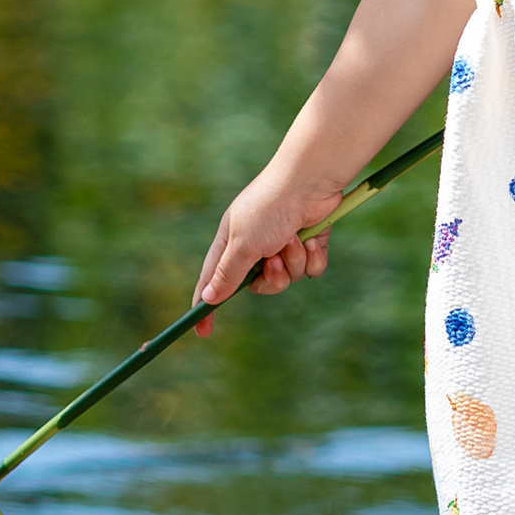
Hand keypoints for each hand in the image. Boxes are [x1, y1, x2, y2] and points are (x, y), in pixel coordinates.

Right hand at [193, 168, 347, 333]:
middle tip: (274, 261)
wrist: (309, 182)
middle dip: (271, 279)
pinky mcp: (308, 243)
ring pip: (288, 278)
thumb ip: (227, 274)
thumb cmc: (269, 208)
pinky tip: (312, 237)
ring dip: (293, 262)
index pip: (213, 280)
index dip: (206, 306)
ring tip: (294, 239)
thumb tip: (207, 299)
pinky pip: (310, 269)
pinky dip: (313, 256)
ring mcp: (282, 244)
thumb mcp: (242, 245)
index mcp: (231, 242)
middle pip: (259, 285)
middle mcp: (256, 244)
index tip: (202, 332)